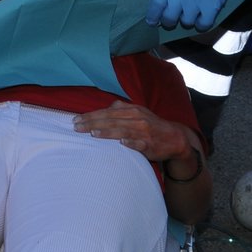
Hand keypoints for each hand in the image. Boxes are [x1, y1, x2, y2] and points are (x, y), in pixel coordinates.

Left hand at [73, 101, 193, 165]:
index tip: (76, 119)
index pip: (107, 112)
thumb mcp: (138, 113)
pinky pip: (139, 143)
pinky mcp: (150, 144)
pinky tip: (122, 143)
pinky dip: (131, 142)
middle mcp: (137, 119)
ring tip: (93, 133)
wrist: (174, 138)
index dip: (91, 115)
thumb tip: (107, 107)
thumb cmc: (152, 125)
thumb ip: (122, 109)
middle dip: (93, 122)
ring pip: (123, 130)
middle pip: (111, 120)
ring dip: (108, 131)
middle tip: (77, 127)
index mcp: (132, 110)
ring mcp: (144, 132)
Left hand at [145, 0, 230, 30]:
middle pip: (169, 19)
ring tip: (192, 13)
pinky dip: (202, 24)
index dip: (152, 17)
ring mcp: (194, 4)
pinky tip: (203, 19)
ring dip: (187, 20)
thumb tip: (164, 4)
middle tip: (173, 19)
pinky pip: (203, 25)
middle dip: (169, 21)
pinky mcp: (210, 8)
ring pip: (186, 23)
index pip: (155, 7)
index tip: (152, 22)